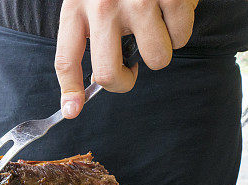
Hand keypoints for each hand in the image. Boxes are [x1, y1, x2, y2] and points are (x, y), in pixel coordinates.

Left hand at [55, 0, 197, 118]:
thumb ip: (86, 34)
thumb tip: (87, 87)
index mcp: (76, 8)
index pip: (65, 61)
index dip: (69, 92)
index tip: (72, 111)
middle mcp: (103, 7)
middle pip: (108, 75)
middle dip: (123, 82)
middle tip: (129, 71)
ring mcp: (138, 2)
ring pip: (155, 60)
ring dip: (158, 52)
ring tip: (154, 27)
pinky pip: (182, 37)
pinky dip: (181, 29)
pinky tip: (171, 9)